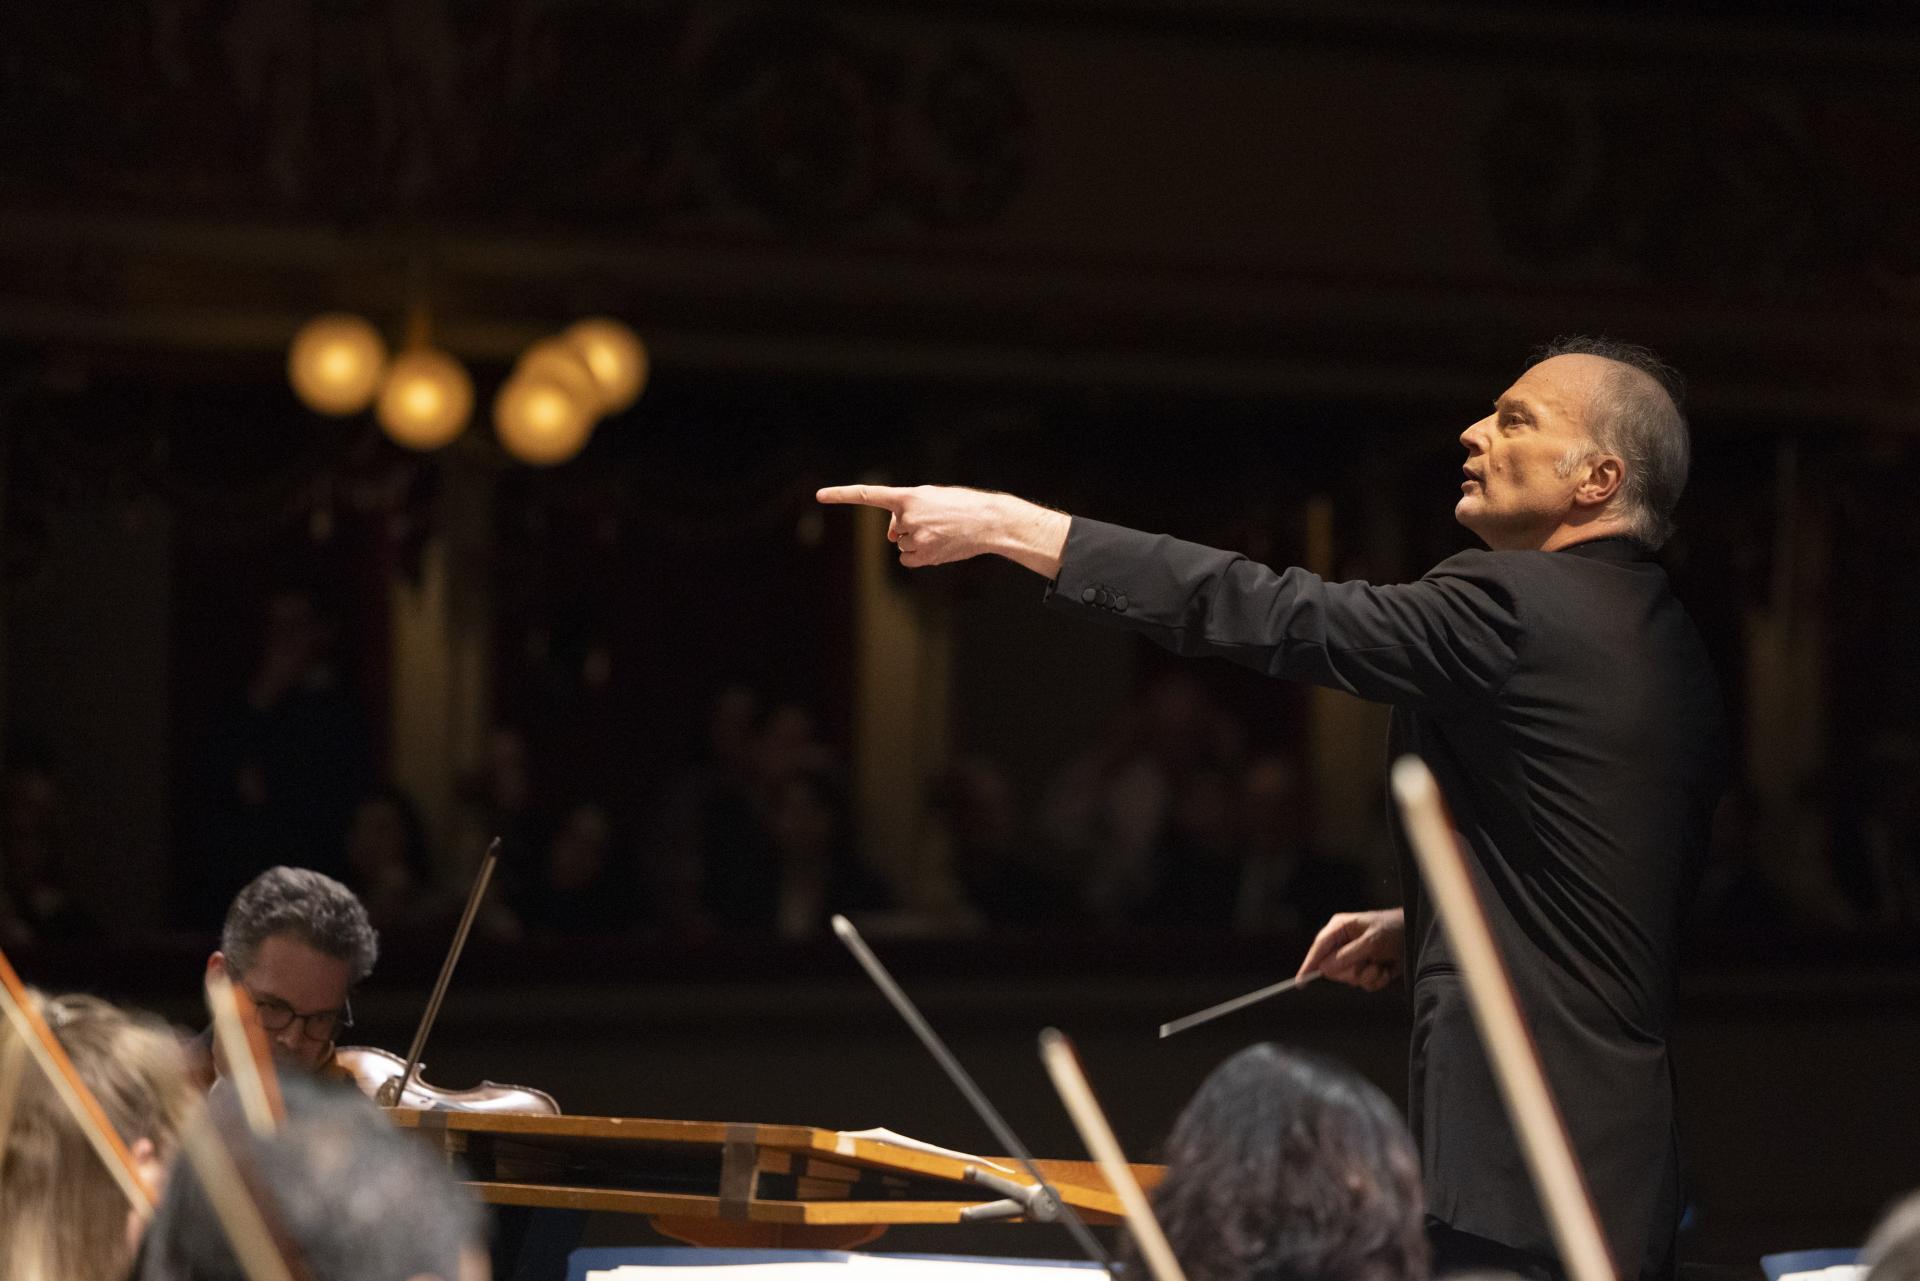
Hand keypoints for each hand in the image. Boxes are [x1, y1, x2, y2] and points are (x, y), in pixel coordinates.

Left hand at [815, 484, 1070, 576]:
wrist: (989, 520)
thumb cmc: (961, 505)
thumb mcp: (932, 498)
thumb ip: (906, 510)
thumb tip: (891, 537)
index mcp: (908, 496)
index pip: (868, 495)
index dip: (842, 494)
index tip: (819, 495)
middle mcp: (907, 516)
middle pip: (894, 530)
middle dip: (907, 528)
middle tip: (936, 521)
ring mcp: (916, 537)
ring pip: (902, 545)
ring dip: (918, 541)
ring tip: (943, 533)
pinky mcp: (924, 556)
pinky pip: (908, 560)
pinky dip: (919, 557)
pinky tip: (939, 547)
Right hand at [1298, 908, 1404, 991]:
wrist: (1417, 936)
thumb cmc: (1393, 929)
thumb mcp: (1371, 940)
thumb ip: (1348, 955)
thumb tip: (1325, 968)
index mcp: (1340, 929)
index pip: (1319, 948)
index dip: (1309, 964)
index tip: (1301, 981)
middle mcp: (1344, 944)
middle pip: (1333, 969)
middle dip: (1351, 971)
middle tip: (1367, 963)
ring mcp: (1355, 958)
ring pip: (1350, 979)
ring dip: (1368, 975)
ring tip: (1380, 963)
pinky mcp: (1367, 969)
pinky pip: (1364, 984)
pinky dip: (1377, 979)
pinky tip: (1386, 969)